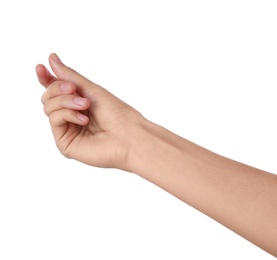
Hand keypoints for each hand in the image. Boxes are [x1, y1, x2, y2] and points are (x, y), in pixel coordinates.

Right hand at [36, 53, 143, 169]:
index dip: (47, 78)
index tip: (41, 67)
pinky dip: (67, 114)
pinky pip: (55, 120)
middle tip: (73, 89)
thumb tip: (52, 59)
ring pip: (48, 107)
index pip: (56, 90)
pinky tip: (84, 119)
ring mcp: (68, 130)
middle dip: (58, 88)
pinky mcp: (65, 143)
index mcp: (78, 104)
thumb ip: (70, 76)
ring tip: (85, 105)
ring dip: (66, 101)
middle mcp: (71, 117)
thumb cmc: (116, 113)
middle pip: (48, 97)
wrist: (128, 135)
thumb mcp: (92, 90)